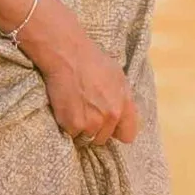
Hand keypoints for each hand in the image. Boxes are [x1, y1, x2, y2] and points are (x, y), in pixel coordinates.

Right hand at [26, 3, 138, 146]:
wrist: (69, 55)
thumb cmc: (93, 62)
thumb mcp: (118, 78)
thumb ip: (123, 100)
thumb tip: (122, 116)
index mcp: (124, 105)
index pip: (128, 135)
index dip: (117, 131)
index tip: (110, 127)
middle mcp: (111, 116)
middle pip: (103, 138)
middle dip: (96, 129)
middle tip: (85, 111)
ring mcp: (92, 122)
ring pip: (87, 137)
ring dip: (80, 128)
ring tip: (75, 109)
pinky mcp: (73, 124)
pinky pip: (71, 134)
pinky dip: (67, 125)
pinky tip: (66, 108)